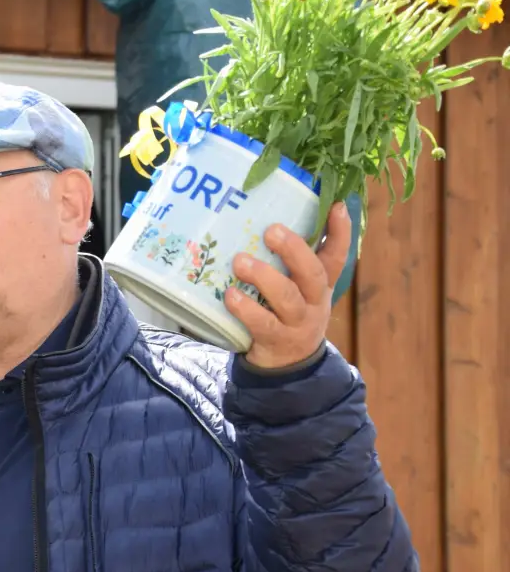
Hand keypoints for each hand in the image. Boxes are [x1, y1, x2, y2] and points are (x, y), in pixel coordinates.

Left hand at [224, 201, 350, 369]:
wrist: (287, 365)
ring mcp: (298, 323)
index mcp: (321, 284)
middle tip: (271, 230)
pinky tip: (231, 296)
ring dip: (264, 277)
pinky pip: (263, 324)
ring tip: (240, 261)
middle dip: (294, 250)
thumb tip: (262, 217)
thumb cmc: (285, 313)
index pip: (337, 255)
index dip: (340, 232)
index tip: (336, 206)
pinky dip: (246, 309)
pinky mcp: (276, 340)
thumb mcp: (296, 288)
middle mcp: (315, 301)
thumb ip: (287, 261)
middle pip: (314, 273)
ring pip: (288, 297)